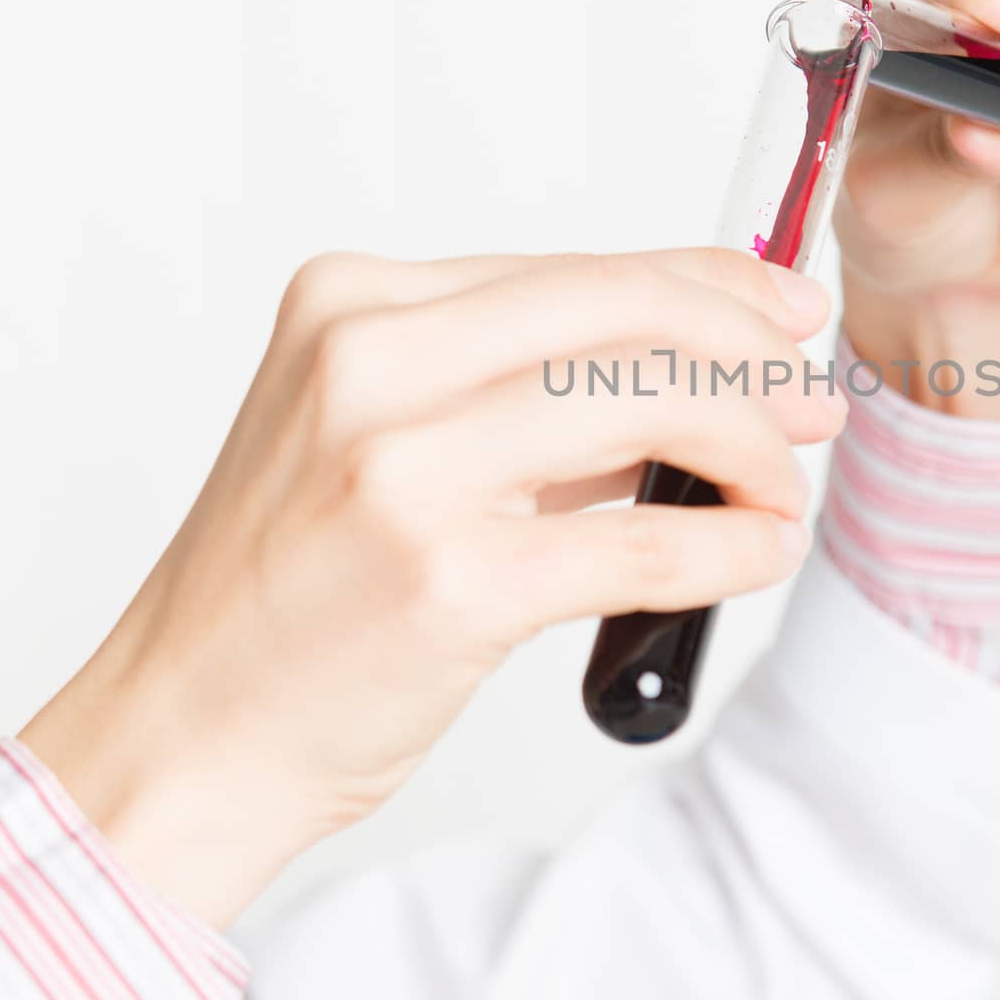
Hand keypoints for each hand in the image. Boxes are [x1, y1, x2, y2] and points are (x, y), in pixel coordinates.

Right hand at [20, 249, 843, 926]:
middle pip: (628, 316)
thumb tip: (709, 371)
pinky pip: (643, 543)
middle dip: (751, 357)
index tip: (785, 312)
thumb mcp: (395, 444)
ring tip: (783, 488)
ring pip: (649, 408)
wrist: (187, 729)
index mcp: (354, 306)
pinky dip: (727, 545)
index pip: (583, 270)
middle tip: (812, 404)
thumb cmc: (294, 592)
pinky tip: (757, 551)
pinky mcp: (447, 580)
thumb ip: (538, 398)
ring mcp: (403, 467)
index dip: (710, 285)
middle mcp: (371, 361)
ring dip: (753, 449)